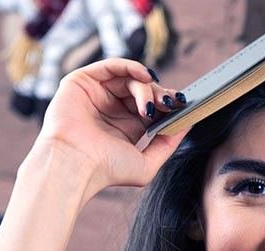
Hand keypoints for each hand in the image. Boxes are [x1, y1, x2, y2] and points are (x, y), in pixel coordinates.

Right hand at [30, 58, 188, 202]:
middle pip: (144, 90)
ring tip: (152, 106)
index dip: (169, 103)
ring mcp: (97, 94)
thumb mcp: (148, 163)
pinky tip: (146, 76)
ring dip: (147, 87)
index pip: (153, 106)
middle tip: (169, 106)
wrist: (77, 166)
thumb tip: (187, 124)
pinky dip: (131, 66)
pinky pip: (111, 66)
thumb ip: (168, 144)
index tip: (183, 105)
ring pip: (130, 79)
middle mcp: (112, 109)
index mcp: (127, 126)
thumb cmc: (108, 170)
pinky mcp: (82, 82)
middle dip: (161, 96)